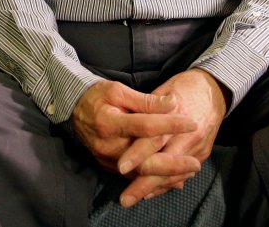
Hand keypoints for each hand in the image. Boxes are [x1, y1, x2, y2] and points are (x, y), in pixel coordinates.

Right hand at [70, 80, 198, 172]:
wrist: (74, 109)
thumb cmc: (98, 96)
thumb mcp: (118, 90)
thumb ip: (145, 100)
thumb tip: (172, 103)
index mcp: (109, 123)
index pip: (145, 126)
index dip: (170, 124)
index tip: (191, 122)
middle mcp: (108, 146)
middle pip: (144, 161)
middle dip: (172, 164)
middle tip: (195, 163)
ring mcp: (107, 159)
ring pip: (140, 174)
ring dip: (166, 176)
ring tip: (188, 171)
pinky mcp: (108, 166)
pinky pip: (134, 177)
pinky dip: (155, 179)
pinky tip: (173, 178)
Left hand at [116, 69, 228, 206]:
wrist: (214, 90)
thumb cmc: (184, 87)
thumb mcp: (164, 90)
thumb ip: (147, 108)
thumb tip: (127, 120)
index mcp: (177, 117)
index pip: (154, 139)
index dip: (137, 153)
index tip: (121, 166)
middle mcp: (189, 136)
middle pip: (163, 164)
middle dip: (144, 184)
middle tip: (125, 198)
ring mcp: (198, 147)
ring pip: (174, 174)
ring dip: (153, 188)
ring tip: (133, 198)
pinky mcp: (202, 153)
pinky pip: (184, 173)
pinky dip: (167, 183)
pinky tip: (151, 191)